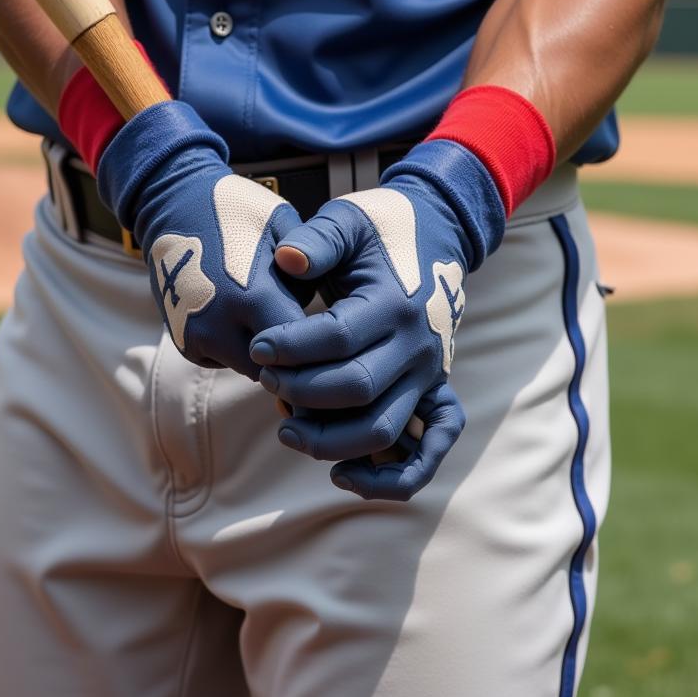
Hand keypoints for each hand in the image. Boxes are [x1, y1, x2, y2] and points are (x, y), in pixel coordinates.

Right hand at [97, 101, 308, 377]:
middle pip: (274, 369)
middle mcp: (219, 324)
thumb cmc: (239, 210)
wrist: (172, 203)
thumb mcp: (284, 225)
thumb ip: (312, 268)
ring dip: (268, 356)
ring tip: (278, 321)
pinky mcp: (183, 342)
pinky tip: (245, 318)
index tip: (340, 344)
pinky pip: (223, 360)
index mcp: (252, 296)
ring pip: (250, 368)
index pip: (300, 351)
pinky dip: (239, 349)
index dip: (323, 351)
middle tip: (316, 343)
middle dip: (296, 359)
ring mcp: (195, 336)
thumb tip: (335, 317)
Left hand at [250, 141, 505, 499]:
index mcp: (395, 303)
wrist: (439, 230)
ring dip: (332, 441)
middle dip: (301, 392)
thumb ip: (317, 240)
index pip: (336, 339)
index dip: (290, 348)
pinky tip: (345, 477)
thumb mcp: (347, 219)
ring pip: (383, 429)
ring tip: (287, 431)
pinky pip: (429, 448)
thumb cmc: (382, 226)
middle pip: (356, 389)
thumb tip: (287, 260)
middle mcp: (418, 346)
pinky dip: (394, 476)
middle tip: (265, 381)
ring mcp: (430, 374)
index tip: (258, 347)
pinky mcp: (434, 390)